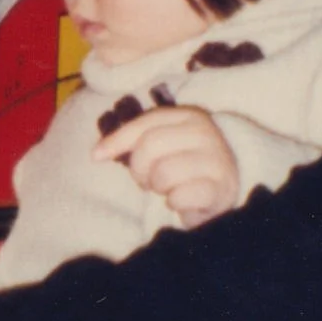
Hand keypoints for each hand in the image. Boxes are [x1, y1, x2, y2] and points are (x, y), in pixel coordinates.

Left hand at [95, 103, 240, 228]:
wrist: (224, 190)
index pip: (146, 124)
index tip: (96, 156)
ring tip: (169, 188)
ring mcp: (216, 159)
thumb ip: (134, 141)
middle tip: (149, 180)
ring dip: (159, 188)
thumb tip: (97, 153)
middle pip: (149, 147)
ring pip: (163, 174)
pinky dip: (175, 203)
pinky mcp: (221, 187)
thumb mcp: (161, 146)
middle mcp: (204, 132)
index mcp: (188, 117)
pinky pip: (180, 197)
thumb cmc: (184, 166)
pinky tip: (183, 200)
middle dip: (140, 170)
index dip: (117, 140)